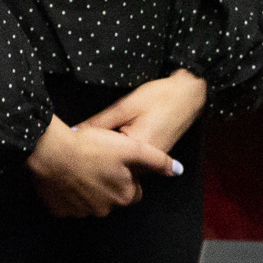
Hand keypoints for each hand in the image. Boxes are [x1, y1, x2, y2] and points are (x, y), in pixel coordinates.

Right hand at [26, 105, 180, 218]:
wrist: (50, 152)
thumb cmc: (92, 147)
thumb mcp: (131, 148)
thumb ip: (157, 160)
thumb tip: (178, 170)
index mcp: (123, 196)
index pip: (134, 191)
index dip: (128, 175)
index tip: (117, 161)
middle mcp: (104, 210)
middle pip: (112, 197)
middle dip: (108, 183)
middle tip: (98, 161)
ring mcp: (80, 212)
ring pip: (90, 201)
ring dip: (88, 187)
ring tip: (81, 166)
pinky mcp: (59, 210)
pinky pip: (68, 202)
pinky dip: (69, 192)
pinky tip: (67, 175)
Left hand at [80, 70, 206, 158]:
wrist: (189, 94)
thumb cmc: (159, 96)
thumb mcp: (125, 106)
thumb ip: (100, 123)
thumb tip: (75, 133)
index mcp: (138, 150)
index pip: (103, 160)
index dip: (87, 153)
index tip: (74, 146)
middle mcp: (147, 163)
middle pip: (114, 168)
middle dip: (97, 159)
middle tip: (80, 148)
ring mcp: (153, 163)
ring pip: (124, 168)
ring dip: (109, 160)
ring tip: (93, 149)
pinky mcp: (155, 158)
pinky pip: (134, 164)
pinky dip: (122, 158)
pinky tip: (112, 147)